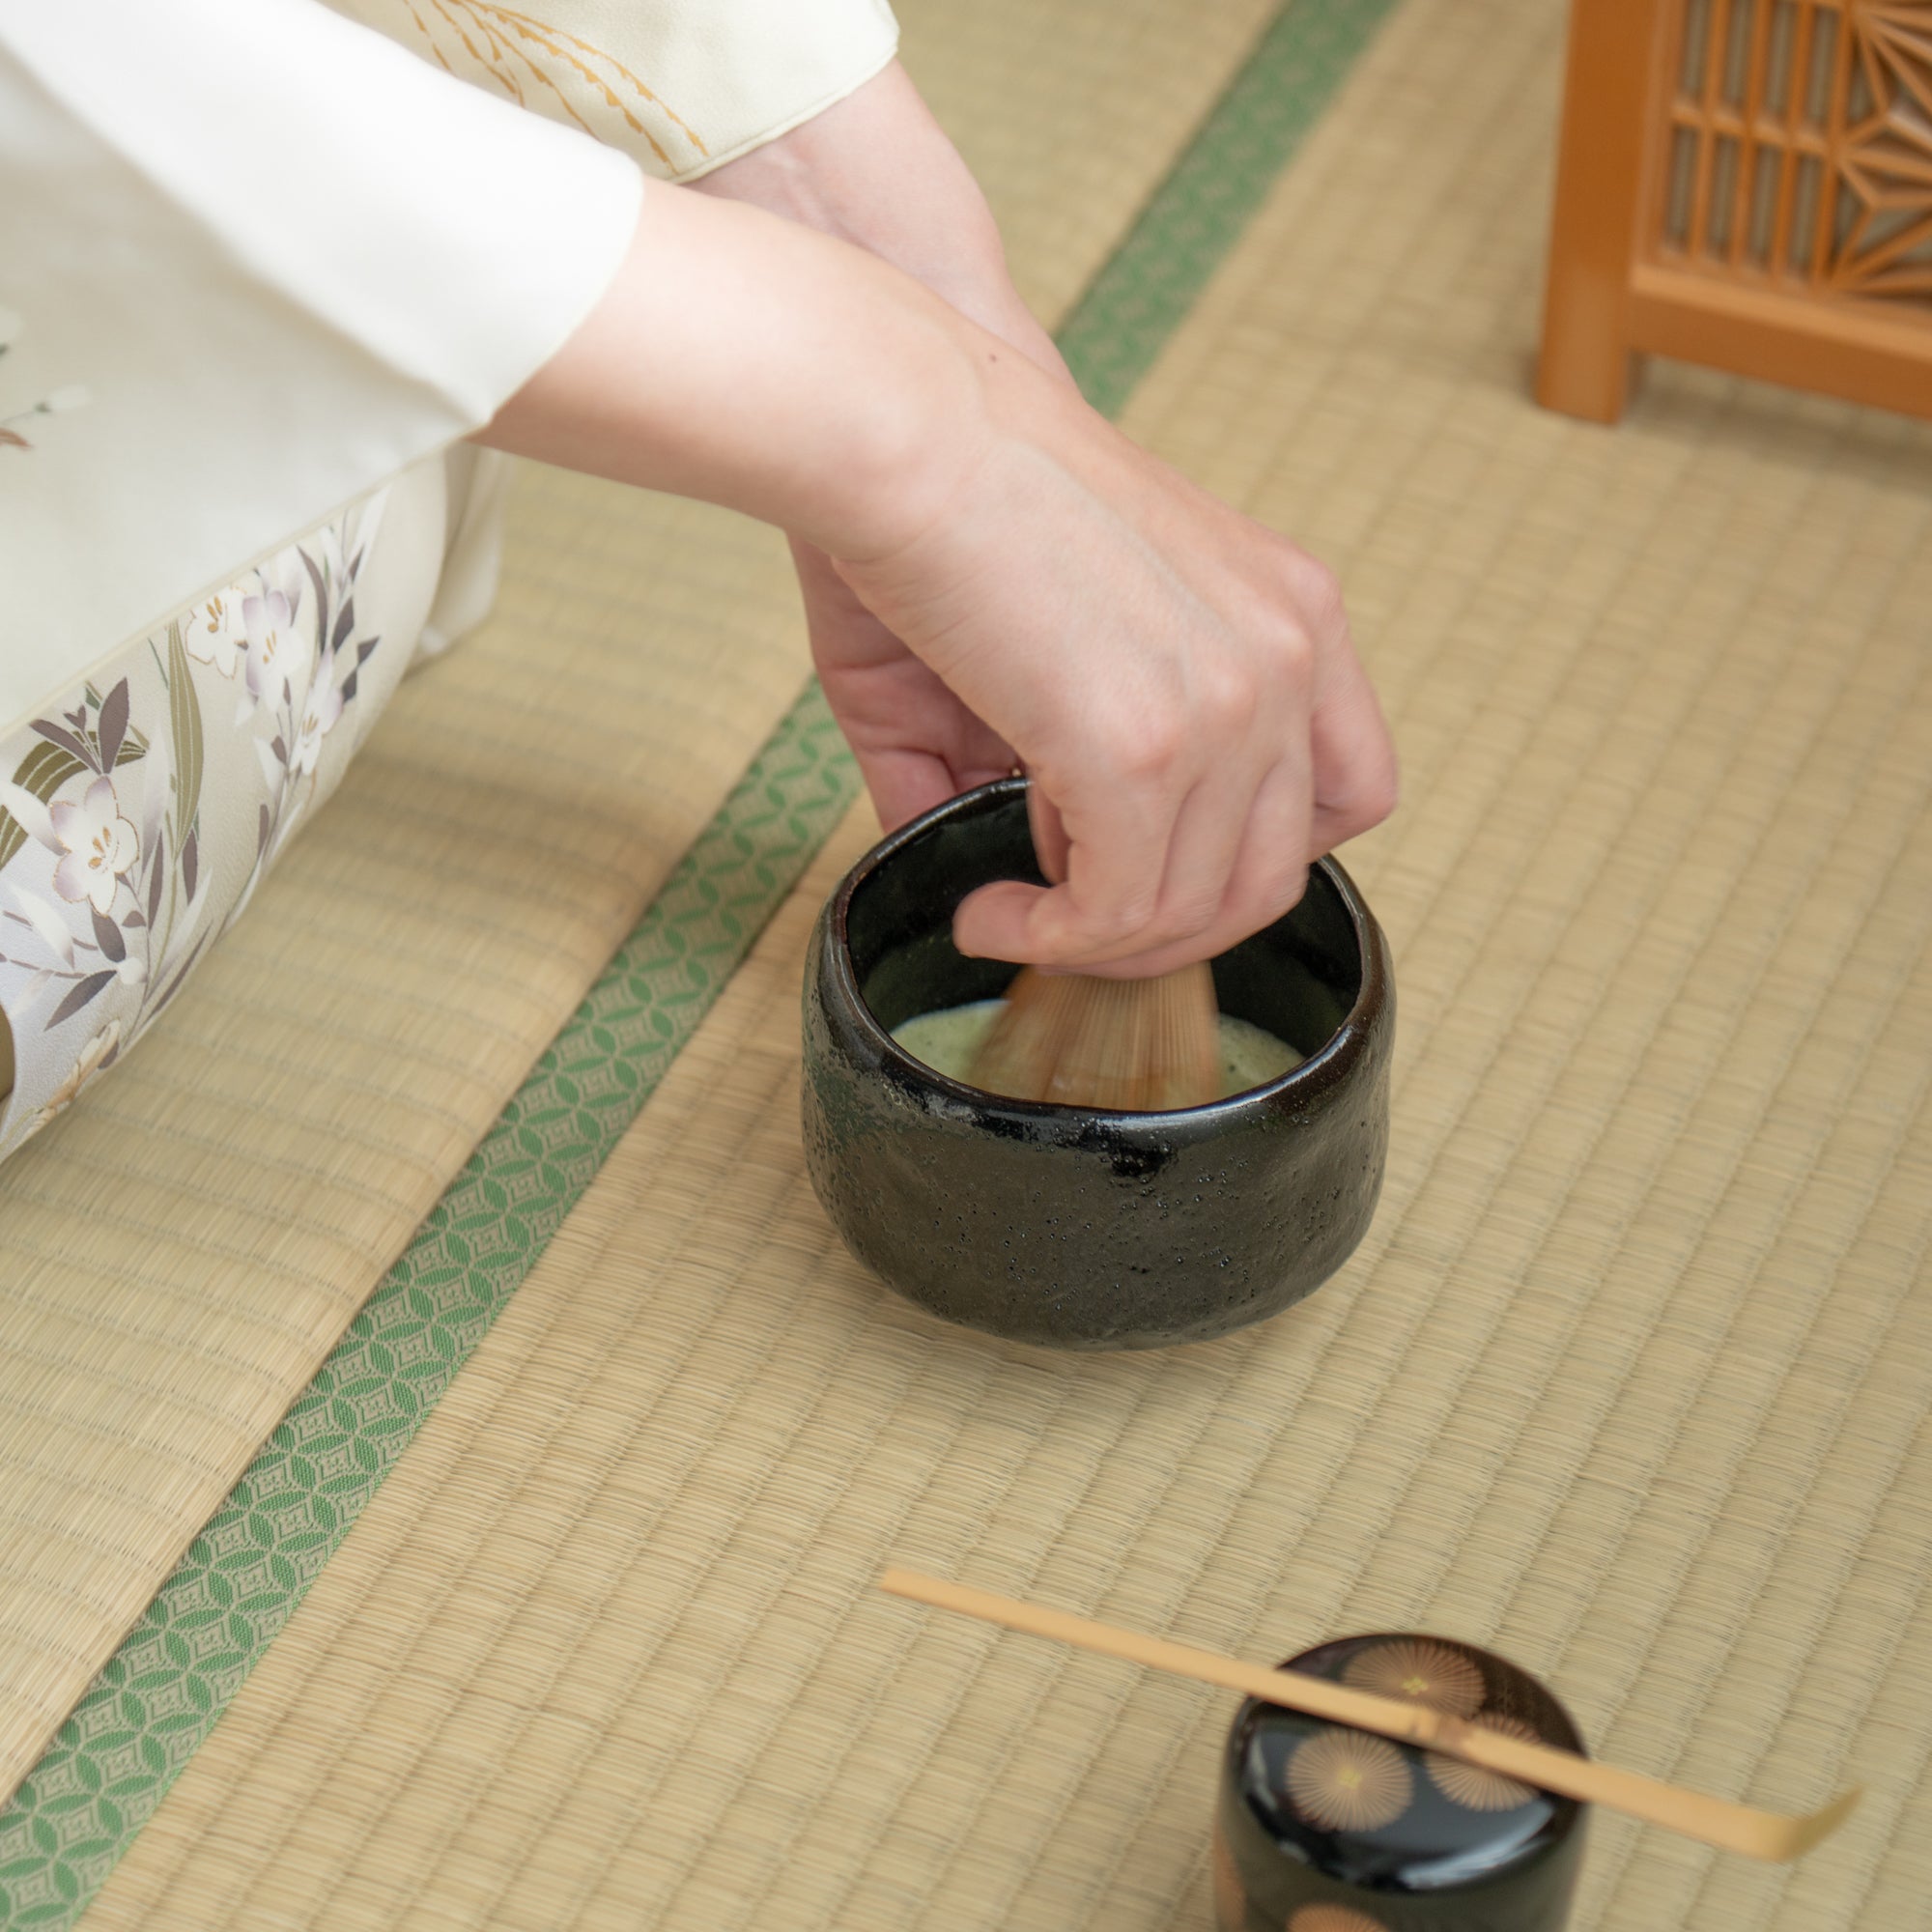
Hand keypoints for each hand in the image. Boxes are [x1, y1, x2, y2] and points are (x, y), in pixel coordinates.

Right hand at [693, 63, 1394, 970]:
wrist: (897, 426)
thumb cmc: (946, 505)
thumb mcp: (1039, 646)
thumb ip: (1053, 762)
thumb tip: (1008, 886)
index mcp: (1290, 610)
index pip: (1351, 790)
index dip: (1257, 855)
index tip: (1161, 863)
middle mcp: (1288, 654)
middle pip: (1278, 876)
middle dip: (1167, 931)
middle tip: (1071, 926)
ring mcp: (1227, 704)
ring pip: (1198, 910)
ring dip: (1096, 943)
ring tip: (1009, 913)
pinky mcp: (1140, 745)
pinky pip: (1119, 909)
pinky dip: (1049, 938)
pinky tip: (989, 915)